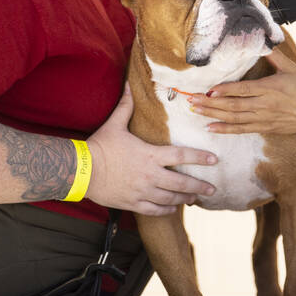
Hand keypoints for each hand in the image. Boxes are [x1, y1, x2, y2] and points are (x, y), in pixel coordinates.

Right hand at [87, 85, 219, 215]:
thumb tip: (129, 85)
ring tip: (194, 199)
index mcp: (150, 154)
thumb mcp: (114, 124)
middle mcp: (150, 175)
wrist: (81, 171)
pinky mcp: (133, 203)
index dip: (199, 157)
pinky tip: (173, 208)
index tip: (214, 160)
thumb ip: (126, 106)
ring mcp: (142, 191)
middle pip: (181, 183)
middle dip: (199, 186)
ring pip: (170, 198)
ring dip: (185, 199)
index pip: (181, 156)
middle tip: (212, 190)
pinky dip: (166, 210)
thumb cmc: (99, 146)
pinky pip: (155, 210)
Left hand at [188, 50, 295, 145]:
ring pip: (234, 118)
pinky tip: (210, 128)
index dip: (225, 90)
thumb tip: (261, 40)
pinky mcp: (264, 128)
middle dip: (210, 103)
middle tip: (191, 100)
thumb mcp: (291, 68)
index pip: (244, 90)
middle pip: (233, 105)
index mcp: (271, 88)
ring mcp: (264, 118)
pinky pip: (241, 130)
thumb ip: (273, 55)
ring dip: (213, 115)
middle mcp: (265, 105)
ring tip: (195, 111)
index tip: (209, 89)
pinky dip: (225, 129)